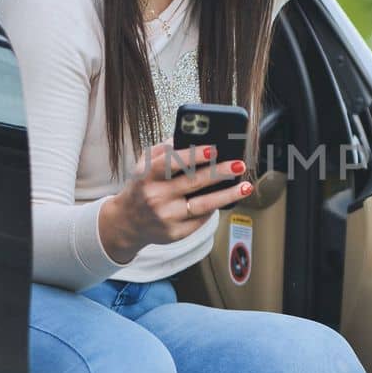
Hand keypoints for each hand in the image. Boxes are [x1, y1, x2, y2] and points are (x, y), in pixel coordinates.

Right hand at [98, 140, 251, 263]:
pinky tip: (225, 199)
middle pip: (193, 183)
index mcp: (147, 176)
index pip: (171, 163)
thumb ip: (165, 150)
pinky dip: (214, 208)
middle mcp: (156, 197)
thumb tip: (192, 139)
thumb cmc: (141, 187)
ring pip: (203, 205)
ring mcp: (166, 217)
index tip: (213, 149)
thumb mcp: (144, 165)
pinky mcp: (175, 233)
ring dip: (228, 195)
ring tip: (245, 186)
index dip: (193, 156)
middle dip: (219, 172)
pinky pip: (201, 219)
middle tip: (238, 164)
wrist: (126, 222)